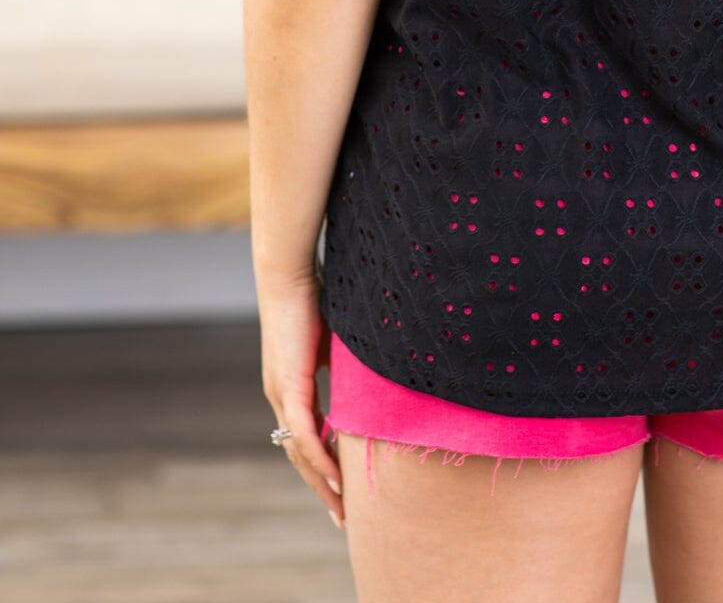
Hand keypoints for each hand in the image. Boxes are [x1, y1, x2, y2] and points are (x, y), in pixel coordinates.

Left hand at [259, 272, 343, 525]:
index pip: (305, 439)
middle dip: (322, 487)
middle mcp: (280, 397)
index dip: (322, 466)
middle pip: (300, 456)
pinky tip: (335, 479)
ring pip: (301, 451)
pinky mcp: (288, 386)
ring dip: (322, 482)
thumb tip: (372, 381)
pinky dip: (320, 458)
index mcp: (290, 388)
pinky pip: (304, 433)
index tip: (342, 489)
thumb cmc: (314, 297)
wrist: (289, 275)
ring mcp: (281, 394)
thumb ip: (346, 367)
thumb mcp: (336, 342)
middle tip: (341, 518)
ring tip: (342, 509)